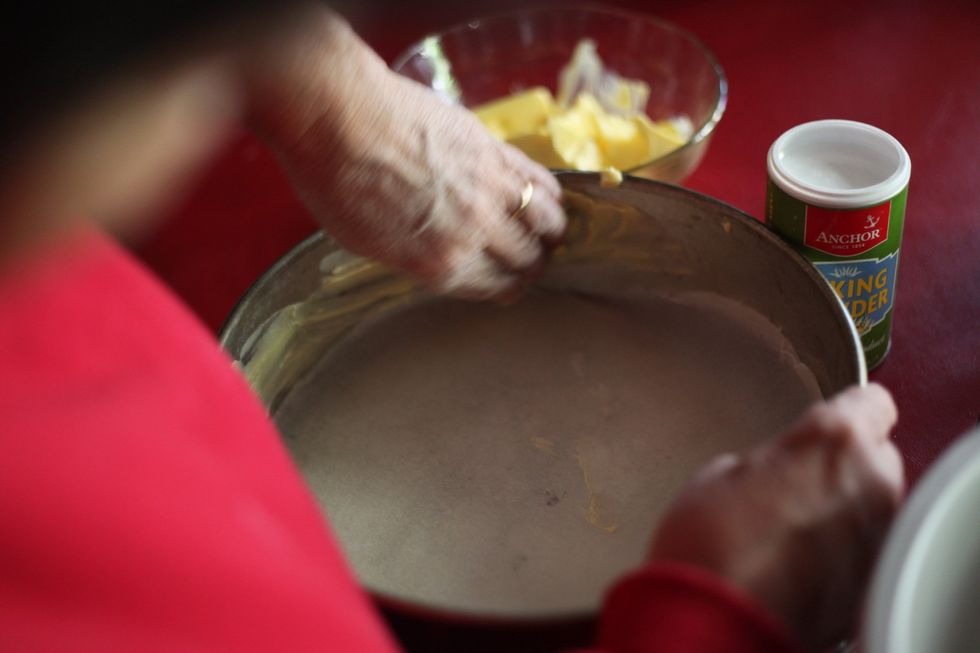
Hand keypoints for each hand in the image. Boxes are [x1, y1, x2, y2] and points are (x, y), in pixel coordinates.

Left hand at [244, 7, 564, 298]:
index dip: (507, 288)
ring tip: (549, 231)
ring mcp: (489, 190)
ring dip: (550, 231)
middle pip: (525, 259)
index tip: (512, 286)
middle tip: (532, 259)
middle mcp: (474, 233)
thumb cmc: (336, 179)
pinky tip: (550, 198)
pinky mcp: (494, 151)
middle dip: (532, 264)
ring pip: (544, 222)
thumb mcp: (366, 242)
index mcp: (440, 265)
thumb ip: (412, 257)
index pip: (495, 288)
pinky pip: (540, 180)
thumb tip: (437, 257)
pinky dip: (551, 194)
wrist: (337, 116)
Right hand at [650, 384, 903, 650]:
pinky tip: (797, 558)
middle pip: (877, 457)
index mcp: (834, 441)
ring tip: (793, 525)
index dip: (847, 412)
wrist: (714, 621)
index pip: (873, 401)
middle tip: (798, 480)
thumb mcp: (720, 474)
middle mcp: (870, 483)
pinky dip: (841, 548)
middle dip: (845, 465)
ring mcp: (877, 536)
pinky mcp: (870, 580)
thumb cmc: (708, 543)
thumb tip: (782, 471)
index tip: (829, 423)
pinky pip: (863, 548)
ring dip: (844, 507)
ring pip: (872, 504)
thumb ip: (770, 460)